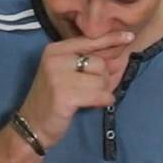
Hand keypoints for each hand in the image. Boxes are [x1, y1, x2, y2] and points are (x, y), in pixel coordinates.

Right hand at [15, 31, 135, 149]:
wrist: (33, 126)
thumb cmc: (54, 100)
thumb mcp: (69, 76)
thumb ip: (91, 65)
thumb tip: (119, 57)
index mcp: (55, 50)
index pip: (89, 41)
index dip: (111, 39)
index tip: (129, 36)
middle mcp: (56, 58)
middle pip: (99, 63)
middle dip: (103, 79)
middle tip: (92, 91)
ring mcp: (59, 76)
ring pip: (101, 79)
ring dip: (102, 92)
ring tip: (89, 99)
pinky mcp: (65, 95)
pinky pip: (100, 94)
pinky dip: (103, 101)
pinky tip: (94, 105)